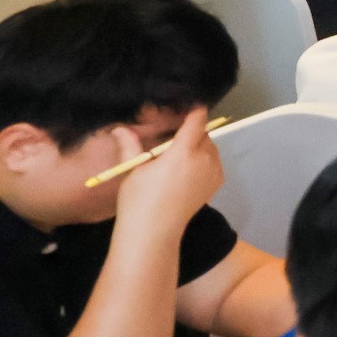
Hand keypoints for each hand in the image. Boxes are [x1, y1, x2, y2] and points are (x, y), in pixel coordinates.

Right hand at [112, 108, 222, 238]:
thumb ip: (131, 145)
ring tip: (176, 158)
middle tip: (171, 140)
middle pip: (203, 134)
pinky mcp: (217, 182)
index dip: (194, 110)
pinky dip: (204, 160)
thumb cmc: (139, 199)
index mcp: (184, 152)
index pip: (197, 120)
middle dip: (191, 132)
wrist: (154, 232)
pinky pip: (214, 161)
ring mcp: (214, 171)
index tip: (187, 105)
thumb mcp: (134, 170)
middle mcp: (204, 158)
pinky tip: (186, 171)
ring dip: (198, 146)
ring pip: (210, 147)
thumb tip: (119, 127)